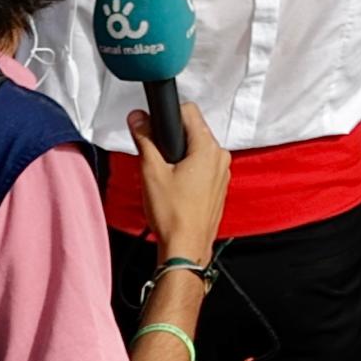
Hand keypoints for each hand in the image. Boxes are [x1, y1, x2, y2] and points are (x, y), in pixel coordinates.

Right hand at [130, 98, 232, 265]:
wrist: (186, 248)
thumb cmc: (173, 215)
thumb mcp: (151, 171)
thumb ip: (145, 139)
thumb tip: (138, 118)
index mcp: (208, 148)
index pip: (189, 111)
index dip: (168, 115)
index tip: (154, 125)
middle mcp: (220, 158)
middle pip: (194, 131)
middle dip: (173, 139)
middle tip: (156, 157)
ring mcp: (222, 174)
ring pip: (198, 150)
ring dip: (180, 156)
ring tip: (165, 176)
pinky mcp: (219, 187)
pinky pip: (203, 167)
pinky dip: (189, 171)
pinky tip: (175, 188)